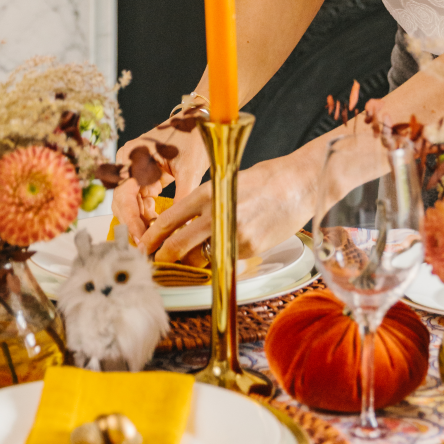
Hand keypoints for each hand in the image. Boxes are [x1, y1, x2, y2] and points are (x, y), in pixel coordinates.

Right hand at [111, 119, 209, 242]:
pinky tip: (158, 228)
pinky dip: (148, 215)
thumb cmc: (193, 137)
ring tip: (154, 241)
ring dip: (141, 223)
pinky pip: (141, 201)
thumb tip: (183, 227)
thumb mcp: (190, 168)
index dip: (131, 221)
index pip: (124, 196)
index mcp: (133, 157)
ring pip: (131, 205)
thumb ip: (183, 197)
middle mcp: (128, 163)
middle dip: (133, 226)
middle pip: (122, 203)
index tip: (142, 240)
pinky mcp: (144, 176)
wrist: (199, 120)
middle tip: (146, 248)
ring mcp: (134, 170)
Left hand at [139, 148, 318, 261]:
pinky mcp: (249, 248)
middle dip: (163, 258)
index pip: (168, 220)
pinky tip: (231, 246)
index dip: (152, 238)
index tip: (144, 246)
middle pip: (177, 245)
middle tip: (158, 263)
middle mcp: (216, 214)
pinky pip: (226, 257)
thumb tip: (186, 224)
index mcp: (207, 193)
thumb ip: (205, 202)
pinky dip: (223, 255)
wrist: (298, 184)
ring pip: (200, 256)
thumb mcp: (226, 182)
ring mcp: (232, 233)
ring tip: (193, 257)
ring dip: (192, 260)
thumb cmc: (265, 180)